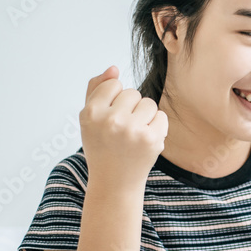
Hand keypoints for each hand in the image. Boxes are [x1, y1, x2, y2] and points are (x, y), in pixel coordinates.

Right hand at [79, 65, 168, 189]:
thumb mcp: (89, 118)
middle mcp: (111, 120)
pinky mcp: (152, 139)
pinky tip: (145, 140)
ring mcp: (133, 130)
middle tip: (122, 130)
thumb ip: (97, 89)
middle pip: (133, 93)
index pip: (114, 84)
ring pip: (149, 103)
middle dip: (130, 108)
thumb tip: (114, 68)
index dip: (114, 100)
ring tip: (133, 134)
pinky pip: (162, 116)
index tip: (110, 117)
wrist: (114, 182)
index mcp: (91, 112)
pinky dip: (157, 126)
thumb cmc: (102, 146)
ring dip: (145, 116)